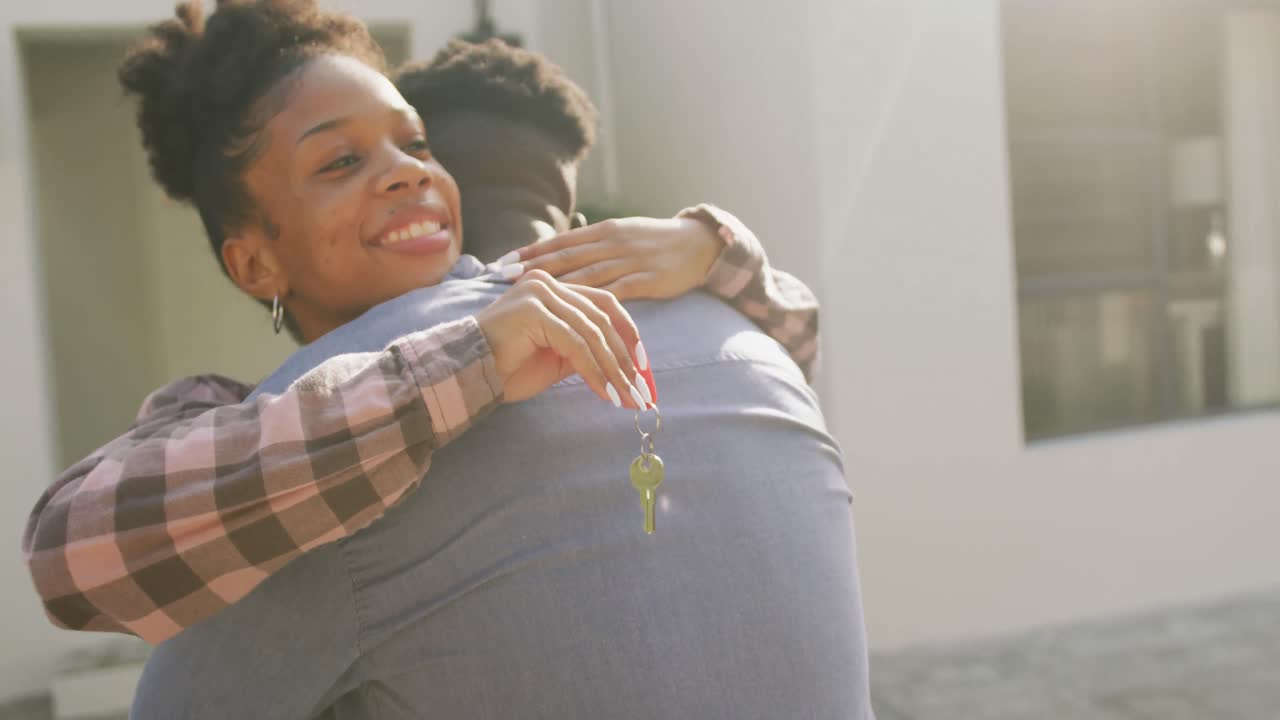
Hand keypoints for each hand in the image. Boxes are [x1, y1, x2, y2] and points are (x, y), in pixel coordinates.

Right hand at [475, 270, 649, 407]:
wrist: (467, 376)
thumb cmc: (507, 368)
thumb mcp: (557, 357)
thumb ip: (585, 349)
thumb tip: (623, 362)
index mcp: (552, 287)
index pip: (603, 303)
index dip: (628, 332)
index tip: (643, 364)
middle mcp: (547, 283)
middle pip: (601, 318)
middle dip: (625, 357)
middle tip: (641, 388)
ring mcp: (539, 293)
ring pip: (591, 332)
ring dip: (613, 368)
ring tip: (627, 396)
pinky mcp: (534, 310)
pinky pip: (575, 344)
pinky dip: (594, 371)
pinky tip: (604, 393)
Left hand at [505, 216, 721, 300]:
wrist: (699, 244)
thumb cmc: (657, 243)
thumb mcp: (623, 235)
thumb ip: (594, 245)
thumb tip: (561, 252)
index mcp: (604, 231)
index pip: (560, 242)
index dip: (530, 252)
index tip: (502, 262)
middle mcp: (612, 242)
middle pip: (565, 256)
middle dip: (532, 267)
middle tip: (502, 277)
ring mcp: (629, 261)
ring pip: (585, 274)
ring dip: (555, 285)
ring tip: (528, 294)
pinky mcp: (647, 280)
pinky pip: (615, 292)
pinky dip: (591, 302)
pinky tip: (572, 311)